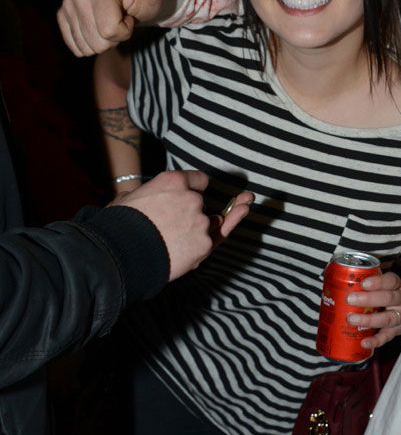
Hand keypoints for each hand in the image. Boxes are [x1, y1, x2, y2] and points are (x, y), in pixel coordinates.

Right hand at [58, 0, 164, 55]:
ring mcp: (68, 5)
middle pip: (98, 42)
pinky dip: (90, 45)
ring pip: (88, 48)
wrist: (131, 2)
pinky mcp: (62, 16)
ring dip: (103, 42)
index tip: (128, 16)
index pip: (110, 31)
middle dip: (114, 38)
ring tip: (110, 23)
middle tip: (119, 21)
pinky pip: (76, 48)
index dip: (125, 31)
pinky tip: (97, 29)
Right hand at [112, 171, 253, 280]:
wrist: (122, 254)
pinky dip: (232, 221)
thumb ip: (142, 196)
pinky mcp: (205, 245)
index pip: (195, 180)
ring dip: (205, 224)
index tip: (189, 194)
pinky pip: (219, 235)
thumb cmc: (119, 226)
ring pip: (210, 221)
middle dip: (190, 211)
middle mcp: (191, 198)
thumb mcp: (126, 199)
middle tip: (173, 223)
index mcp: (172, 181)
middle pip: (199, 202)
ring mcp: (201, 222)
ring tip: (226, 211)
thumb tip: (134, 198)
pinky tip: (246, 207)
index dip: (190, 189)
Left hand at [346, 269, 400, 351]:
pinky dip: (375, 341)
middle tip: (350, 299)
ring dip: (368, 320)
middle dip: (368, 299)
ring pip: (387, 318)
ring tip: (351, 319)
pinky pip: (387, 337)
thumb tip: (342, 282)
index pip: (391, 281)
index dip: (378, 282)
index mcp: (398, 286)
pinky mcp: (397, 331)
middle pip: (389, 298)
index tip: (363, 283)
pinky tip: (364, 342)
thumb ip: (372, 283)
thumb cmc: (393, 294)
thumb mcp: (389, 285)